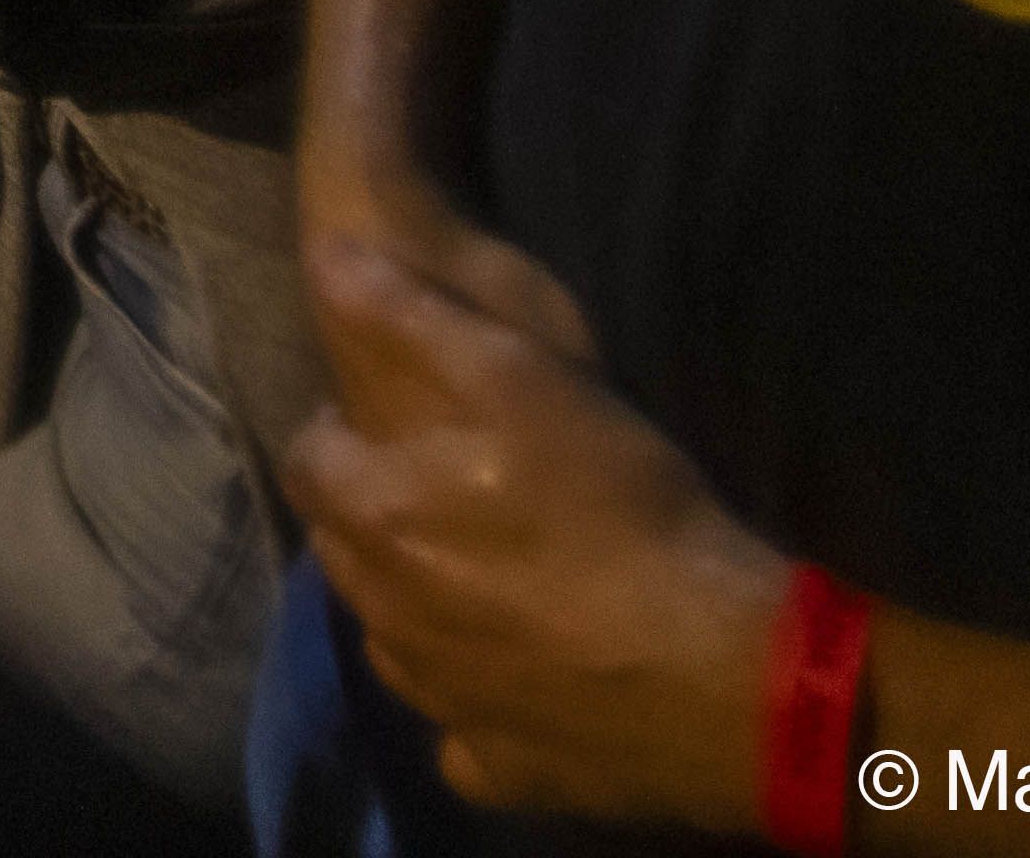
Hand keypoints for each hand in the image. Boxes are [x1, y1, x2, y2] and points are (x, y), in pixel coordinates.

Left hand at [284, 213, 798, 827]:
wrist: (722, 673)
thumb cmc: (619, 506)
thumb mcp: (522, 377)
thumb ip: (409, 317)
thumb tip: (327, 261)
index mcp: (376, 518)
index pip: (307, 458)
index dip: (341, 431)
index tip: (389, 420)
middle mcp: (386, 618)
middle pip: (342, 550)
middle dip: (372, 511)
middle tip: (443, 488)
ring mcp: (440, 704)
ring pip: (394, 639)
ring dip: (416, 603)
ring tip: (487, 573)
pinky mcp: (500, 767)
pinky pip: (461, 733)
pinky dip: (477, 703)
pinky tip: (524, 677)